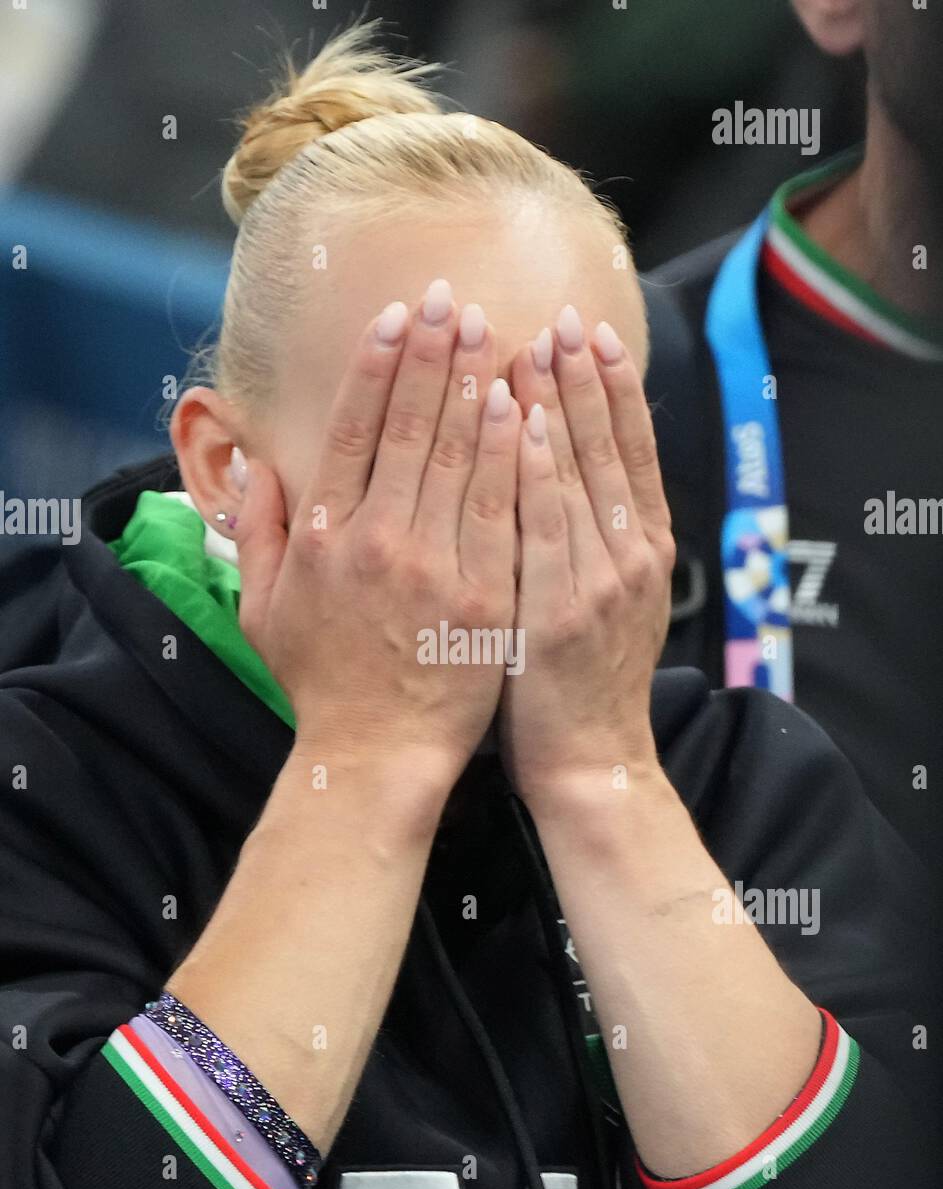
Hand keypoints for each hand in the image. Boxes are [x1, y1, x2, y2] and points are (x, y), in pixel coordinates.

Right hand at [234, 282, 520, 790]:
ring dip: (477, 385)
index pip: (355, 429)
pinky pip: (504, 510)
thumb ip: (260, 534)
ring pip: (460, 456)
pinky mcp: (486, 597)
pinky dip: (514, 455)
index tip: (397, 317)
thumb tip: (259, 467)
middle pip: (411, 426)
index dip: (378, 366)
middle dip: (433, 354)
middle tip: (452, 298)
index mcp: (323, 536)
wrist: (376, 756)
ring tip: (494, 330)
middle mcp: (376, 540)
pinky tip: (524, 407)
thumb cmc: (322, 685)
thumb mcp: (265, 611)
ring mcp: (435, 567)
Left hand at [500, 310, 675, 807]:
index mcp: (645, 552)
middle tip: (562, 314)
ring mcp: (599, 583)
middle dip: (585, 378)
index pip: (629, 452)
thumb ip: (597, 541)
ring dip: (560, 403)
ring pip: (579, 475)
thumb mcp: (609, 605)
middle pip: (608, 449)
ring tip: (537, 341)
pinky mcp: (557, 612)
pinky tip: (524, 419)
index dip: (613, 389)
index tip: (592, 333)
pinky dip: (536, 469)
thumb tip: (567, 472)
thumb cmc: (580, 684)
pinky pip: (542, 526)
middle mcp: (632, 557)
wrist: (589, 763)